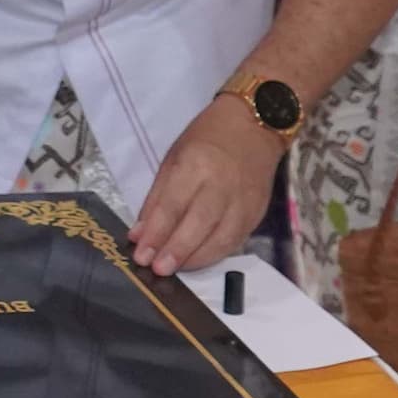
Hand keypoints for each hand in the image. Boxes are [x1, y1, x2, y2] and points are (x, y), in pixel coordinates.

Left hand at [131, 100, 279, 277]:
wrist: (253, 126)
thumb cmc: (206, 138)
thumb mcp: (173, 158)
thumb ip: (157, 199)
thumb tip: (140, 235)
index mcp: (195, 165)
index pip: (173, 205)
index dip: (156, 234)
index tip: (141, 256)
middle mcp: (222, 184)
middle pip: (198, 224)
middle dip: (176, 250)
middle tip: (157, 270)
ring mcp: (243, 201)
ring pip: (221, 238)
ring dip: (196, 259)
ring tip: (175, 271)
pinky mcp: (257, 212)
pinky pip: (236, 240)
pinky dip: (216, 255)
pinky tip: (198, 262)